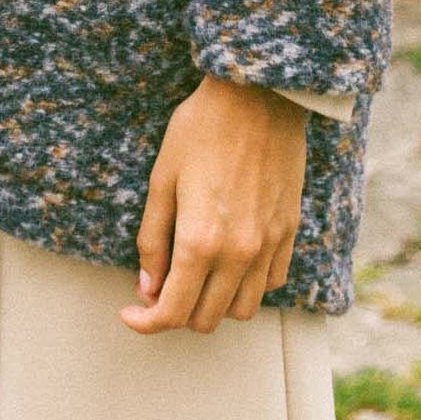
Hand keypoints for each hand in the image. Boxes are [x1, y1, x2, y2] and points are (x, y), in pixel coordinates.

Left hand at [122, 75, 306, 333]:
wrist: (258, 96)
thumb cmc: (202, 129)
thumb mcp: (162, 179)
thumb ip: (153, 239)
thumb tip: (147, 287)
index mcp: (201, 241)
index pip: (172, 311)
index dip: (145, 323)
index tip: (130, 313)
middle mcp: (239, 253)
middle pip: (207, 319)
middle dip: (176, 313)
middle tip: (159, 289)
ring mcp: (269, 245)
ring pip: (243, 309)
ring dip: (215, 305)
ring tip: (195, 277)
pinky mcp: (289, 231)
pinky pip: (272, 282)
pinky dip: (248, 285)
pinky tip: (229, 261)